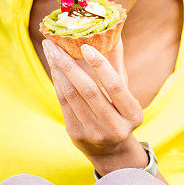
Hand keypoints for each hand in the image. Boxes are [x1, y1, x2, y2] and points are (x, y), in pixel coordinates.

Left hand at [42, 36, 144, 162]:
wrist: (110, 150)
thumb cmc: (118, 112)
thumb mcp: (124, 93)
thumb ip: (117, 66)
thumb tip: (112, 34)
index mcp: (133, 115)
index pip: (115, 86)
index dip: (100, 65)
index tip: (84, 46)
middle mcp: (115, 127)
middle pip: (89, 91)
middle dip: (70, 64)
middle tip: (56, 43)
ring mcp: (95, 133)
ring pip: (73, 96)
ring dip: (59, 71)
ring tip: (51, 51)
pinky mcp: (76, 135)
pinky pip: (64, 104)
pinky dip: (58, 83)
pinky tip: (54, 67)